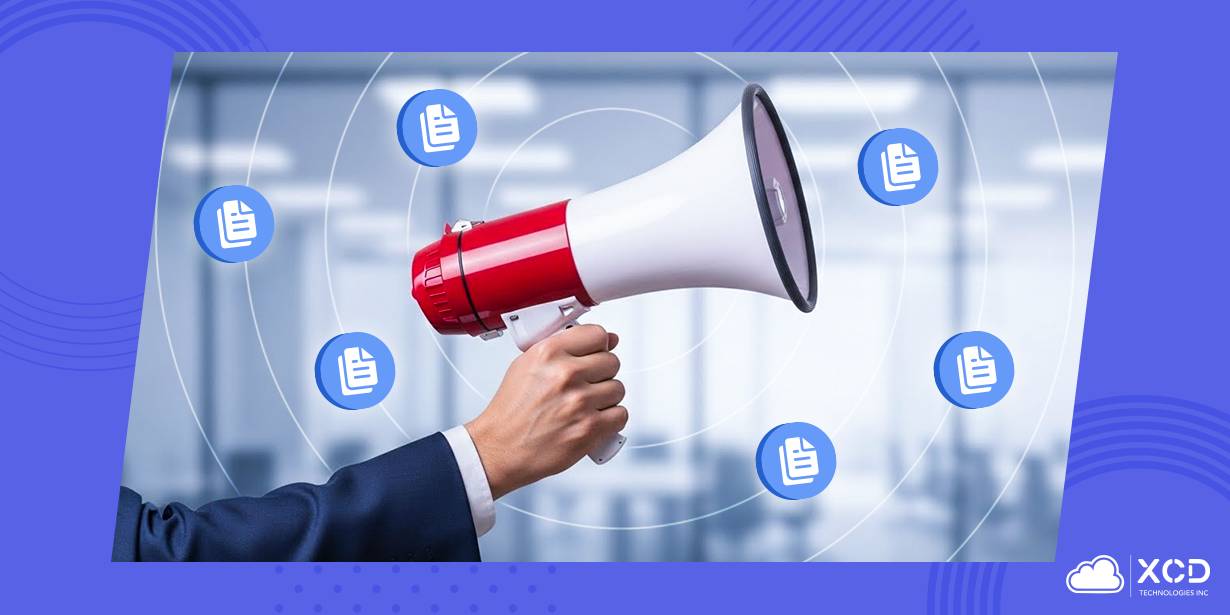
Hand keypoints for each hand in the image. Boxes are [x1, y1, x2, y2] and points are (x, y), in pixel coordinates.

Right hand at [465, 324, 626, 498]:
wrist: (501, 448)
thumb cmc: (512, 411)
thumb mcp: (527, 365)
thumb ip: (565, 348)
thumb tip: (609, 339)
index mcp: (548, 353)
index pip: (597, 334)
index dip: (599, 346)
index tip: (594, 355)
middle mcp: (565, 374)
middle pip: (612, 362)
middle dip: (602, 373)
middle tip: (585, 385)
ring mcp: (579, 402)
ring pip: (618, 389)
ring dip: (606, 398)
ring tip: (585, 405)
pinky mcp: (589, 428)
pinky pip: (620, 415)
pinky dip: (610, 419)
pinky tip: (592, 419)